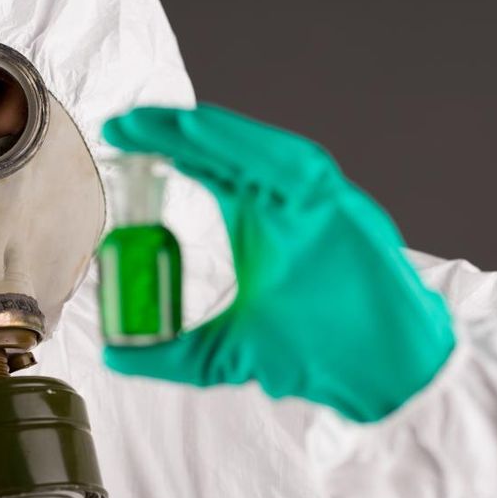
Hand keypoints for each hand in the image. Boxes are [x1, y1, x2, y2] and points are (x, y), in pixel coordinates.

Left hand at [100, 103, 455, 421]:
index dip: (163, 147)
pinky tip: (218, 140)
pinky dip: (258, 150)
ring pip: (262, 151)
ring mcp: (319, 203)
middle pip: (228, 150)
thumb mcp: (225, 355)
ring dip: (216, 134)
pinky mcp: (345, 208)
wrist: (381, 377)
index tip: (118, 135)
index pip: (206, 168)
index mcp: (262, 221)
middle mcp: (288, 203)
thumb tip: (114, 358)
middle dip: (176, 131)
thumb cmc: (319, 355)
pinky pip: (299, 168)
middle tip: (126, 120)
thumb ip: (170, 355)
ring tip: (168, 123)